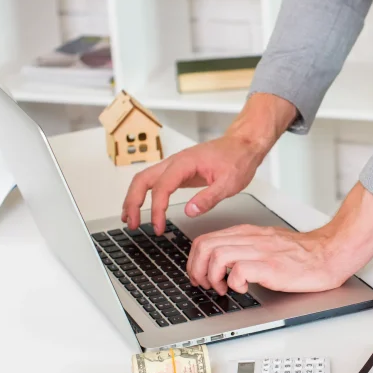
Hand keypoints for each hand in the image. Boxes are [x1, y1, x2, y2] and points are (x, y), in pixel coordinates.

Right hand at [122, 134, 265, 233]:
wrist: (243, 145)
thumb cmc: (237, 159)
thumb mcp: (229, 183)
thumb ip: (208, 198)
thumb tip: (189, 212)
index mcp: (185, 163)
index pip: (162, 187)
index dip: (157, 209)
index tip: (158, 227)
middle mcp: (175, 162)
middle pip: (142, 180)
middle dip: (133, 203)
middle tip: (132, 224)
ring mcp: (174, 166)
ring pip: (144, 179)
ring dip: (133, 198)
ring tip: (129, 219)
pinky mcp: (178, 171)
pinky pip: (154, 182)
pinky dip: (144, 195)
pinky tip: (142, 207)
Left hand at [188, 225, 348, 293]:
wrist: (328, 254)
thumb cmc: (302, 253)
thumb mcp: (266, 243)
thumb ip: (245, 248)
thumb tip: (224, 263)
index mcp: (247, 233)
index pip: (206, 239)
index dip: (195, 261)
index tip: (199, 275)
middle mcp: (250, 239)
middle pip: (205, 246)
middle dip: (197, 269)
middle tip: (206, 284)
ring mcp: (260, 252)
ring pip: (217, 256)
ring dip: (213, 277)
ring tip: (223, 289)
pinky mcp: (270, 266)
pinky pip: (239, 272)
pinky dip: (235, 284)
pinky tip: (244, 289)